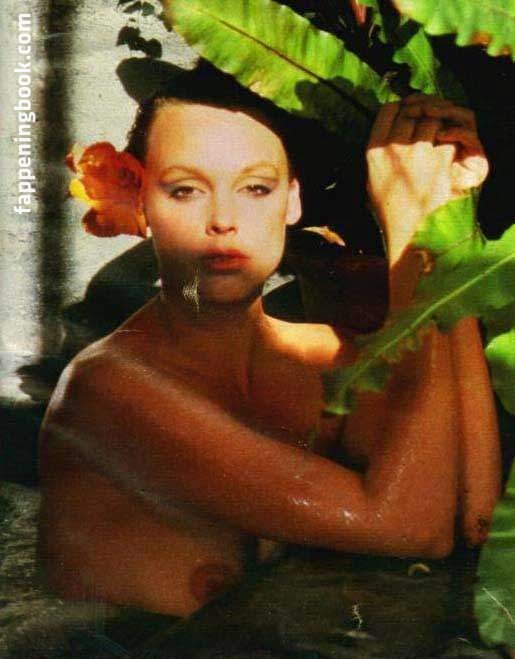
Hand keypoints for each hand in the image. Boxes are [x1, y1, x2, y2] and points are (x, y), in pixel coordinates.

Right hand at [366, 94, 487, 262]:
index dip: (401, 106)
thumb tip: (392, 124)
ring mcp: (417, 154)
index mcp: (374, 151)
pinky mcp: (439, 161)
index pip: (388, 109)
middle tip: (429, 120)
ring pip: (432, 121)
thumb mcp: (372, 178)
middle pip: (412, 111)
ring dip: (438, 126)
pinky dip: (451, 142)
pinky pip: (448, 138)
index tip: (408, 113)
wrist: (408, 230)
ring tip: (438, 137)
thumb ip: (379, 150)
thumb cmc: (390, 208)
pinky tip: (447, 152)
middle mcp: (394, 148)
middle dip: (423, 113)